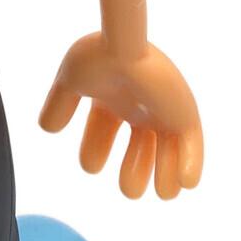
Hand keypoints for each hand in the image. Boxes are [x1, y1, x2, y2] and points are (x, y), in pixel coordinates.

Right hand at [39, 34, 202, 199]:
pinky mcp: (184, 115)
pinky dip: (191, 166)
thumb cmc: (98, 57)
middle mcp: (139, 105)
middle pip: (140, 145)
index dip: (97, 148)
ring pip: (168, 150)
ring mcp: (163, 111)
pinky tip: (185, 184)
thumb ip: (59, 104)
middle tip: (130, 190)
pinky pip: (193, 145)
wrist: (122, 48)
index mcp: (112, 96)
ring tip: (161, 192)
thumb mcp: (70, 80)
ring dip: (165, 174)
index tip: (92, 165)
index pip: (103, 128)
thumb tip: (47, 127)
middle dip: (135, 169)